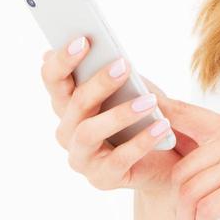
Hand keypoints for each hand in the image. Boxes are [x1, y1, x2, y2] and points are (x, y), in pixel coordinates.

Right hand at [38, 35, 201, 196]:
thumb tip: (103, 48)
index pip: (52, 78)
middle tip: (124, 65)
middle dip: (98, 82)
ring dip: (120, 114)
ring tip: (149, 101)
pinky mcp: (102, 179)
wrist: (166, 162)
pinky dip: (141, 142)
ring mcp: (81, 157)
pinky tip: (161, 127)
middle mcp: (67, 131)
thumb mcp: (132, 91)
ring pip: (89, 131)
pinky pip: (118, 159)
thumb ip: (115, 72)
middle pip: (74, 102)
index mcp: (67, 104)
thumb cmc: (143, 118)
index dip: (63, 59)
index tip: (84, 40)